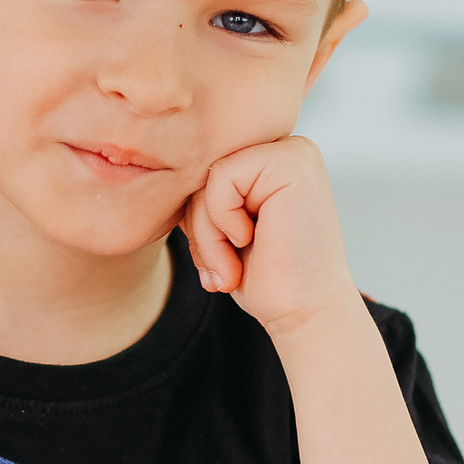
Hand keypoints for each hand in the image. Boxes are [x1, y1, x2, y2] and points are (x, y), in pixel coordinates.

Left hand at [178, 136, 356, 336]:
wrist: (304, 315)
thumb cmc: (268, 279)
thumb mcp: (223, 228)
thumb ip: (205, 193)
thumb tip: (159, 167)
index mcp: (271, 161)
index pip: (202, 171)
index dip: (197, 219)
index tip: (219, 262)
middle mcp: (285, 148)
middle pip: (201, 171)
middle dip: (198, 227)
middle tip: (222, 270)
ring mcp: (291, 151)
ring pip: (206, 176)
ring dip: (207, 233)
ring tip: (231, 267)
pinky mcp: (291, 161)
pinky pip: (220, 177)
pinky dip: (221, 221)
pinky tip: (249, 241)